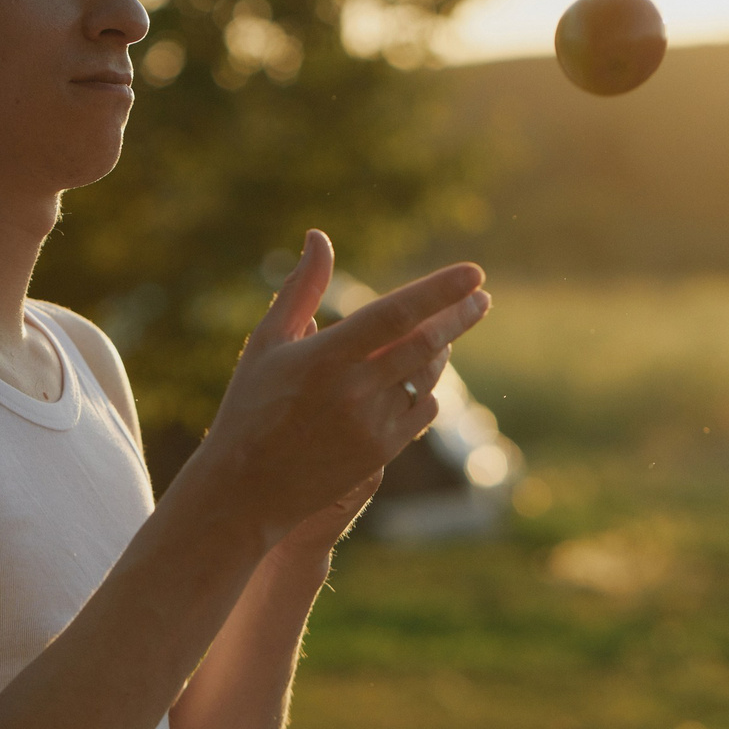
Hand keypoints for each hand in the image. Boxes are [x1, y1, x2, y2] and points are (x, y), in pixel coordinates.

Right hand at [197, 230, 489, 550]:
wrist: (246, 491)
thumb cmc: (249, 408)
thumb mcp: (267, 342)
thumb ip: (301, 288)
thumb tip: (319, 237)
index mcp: (326, 357)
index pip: (396, 314)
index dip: (439, 291)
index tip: (474, 273)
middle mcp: (355, 390)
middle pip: (426, 344)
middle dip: (460, 316)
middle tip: (481, 296)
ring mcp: (372, 425)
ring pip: (427, 377)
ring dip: (443, 349)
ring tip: (451, 330)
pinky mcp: (381, 454)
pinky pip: (423, 412)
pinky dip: (427, 390)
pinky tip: (425, 378)